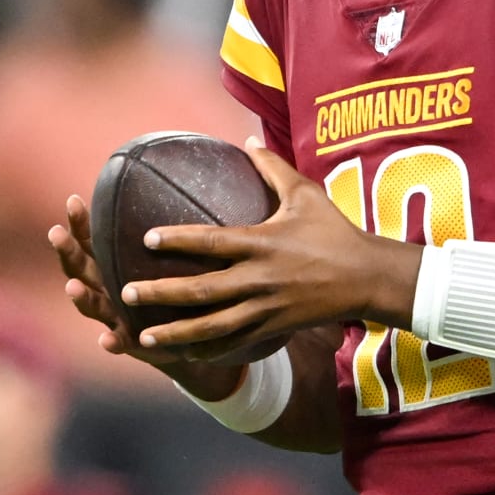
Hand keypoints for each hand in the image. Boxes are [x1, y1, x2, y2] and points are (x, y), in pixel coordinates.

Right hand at [47, 194, 185, 366]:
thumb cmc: (168, 287)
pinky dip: (111, 341)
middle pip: (79, 268)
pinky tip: (106, 340)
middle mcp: (104, 288)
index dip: (78, 223)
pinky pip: (118, 342)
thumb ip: (160, 228)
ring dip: (79, 296)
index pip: (89, 240)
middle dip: (66, 251)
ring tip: (72, 288)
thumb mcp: (162, 255)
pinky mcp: (130, 341)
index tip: (73, 201)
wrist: (183, 333)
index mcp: (108, 265)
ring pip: (91, 304)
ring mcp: (113, 315)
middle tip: (55, 234)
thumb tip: (174, 179)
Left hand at [126, 138, 421, 361]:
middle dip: (162, 293)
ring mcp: (265, 308)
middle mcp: (259, 279)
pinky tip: (182, 354)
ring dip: (175, 332)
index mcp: (262, 243)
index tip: (146, 238)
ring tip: (142, 335)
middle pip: (202, 290)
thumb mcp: (306, 194)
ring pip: (212, 326)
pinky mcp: (273, 328)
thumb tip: (248, 140)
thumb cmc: (335, 231)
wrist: (366, 277)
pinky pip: (234, 343)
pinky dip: (207, 351)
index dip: (177, 239)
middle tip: (127, 293)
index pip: (211, 241)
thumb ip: (273, 168)